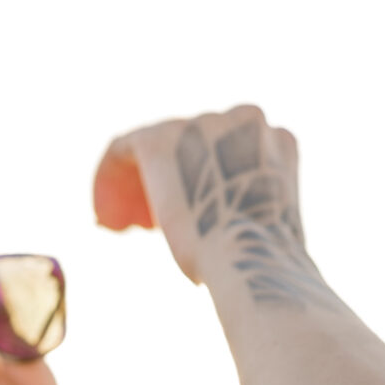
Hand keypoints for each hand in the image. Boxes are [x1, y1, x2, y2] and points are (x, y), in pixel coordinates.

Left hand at [95, 106, 324, 305]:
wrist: (250, 256)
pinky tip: (105, 217)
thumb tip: (227, 238)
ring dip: (138, 187)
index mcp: (279, 141)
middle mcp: (246, 121)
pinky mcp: (158, 140)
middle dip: (170, 184)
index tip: (186, 218)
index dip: (201, 184)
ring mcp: (202, 123)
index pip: (229, 150)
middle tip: (146, 223)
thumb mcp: (264, 237)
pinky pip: (123, 150)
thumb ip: (246, 217)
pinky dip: (110, 181)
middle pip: (192, 145)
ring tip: (124, 225)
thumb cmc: (261, 263)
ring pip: (158, 148)